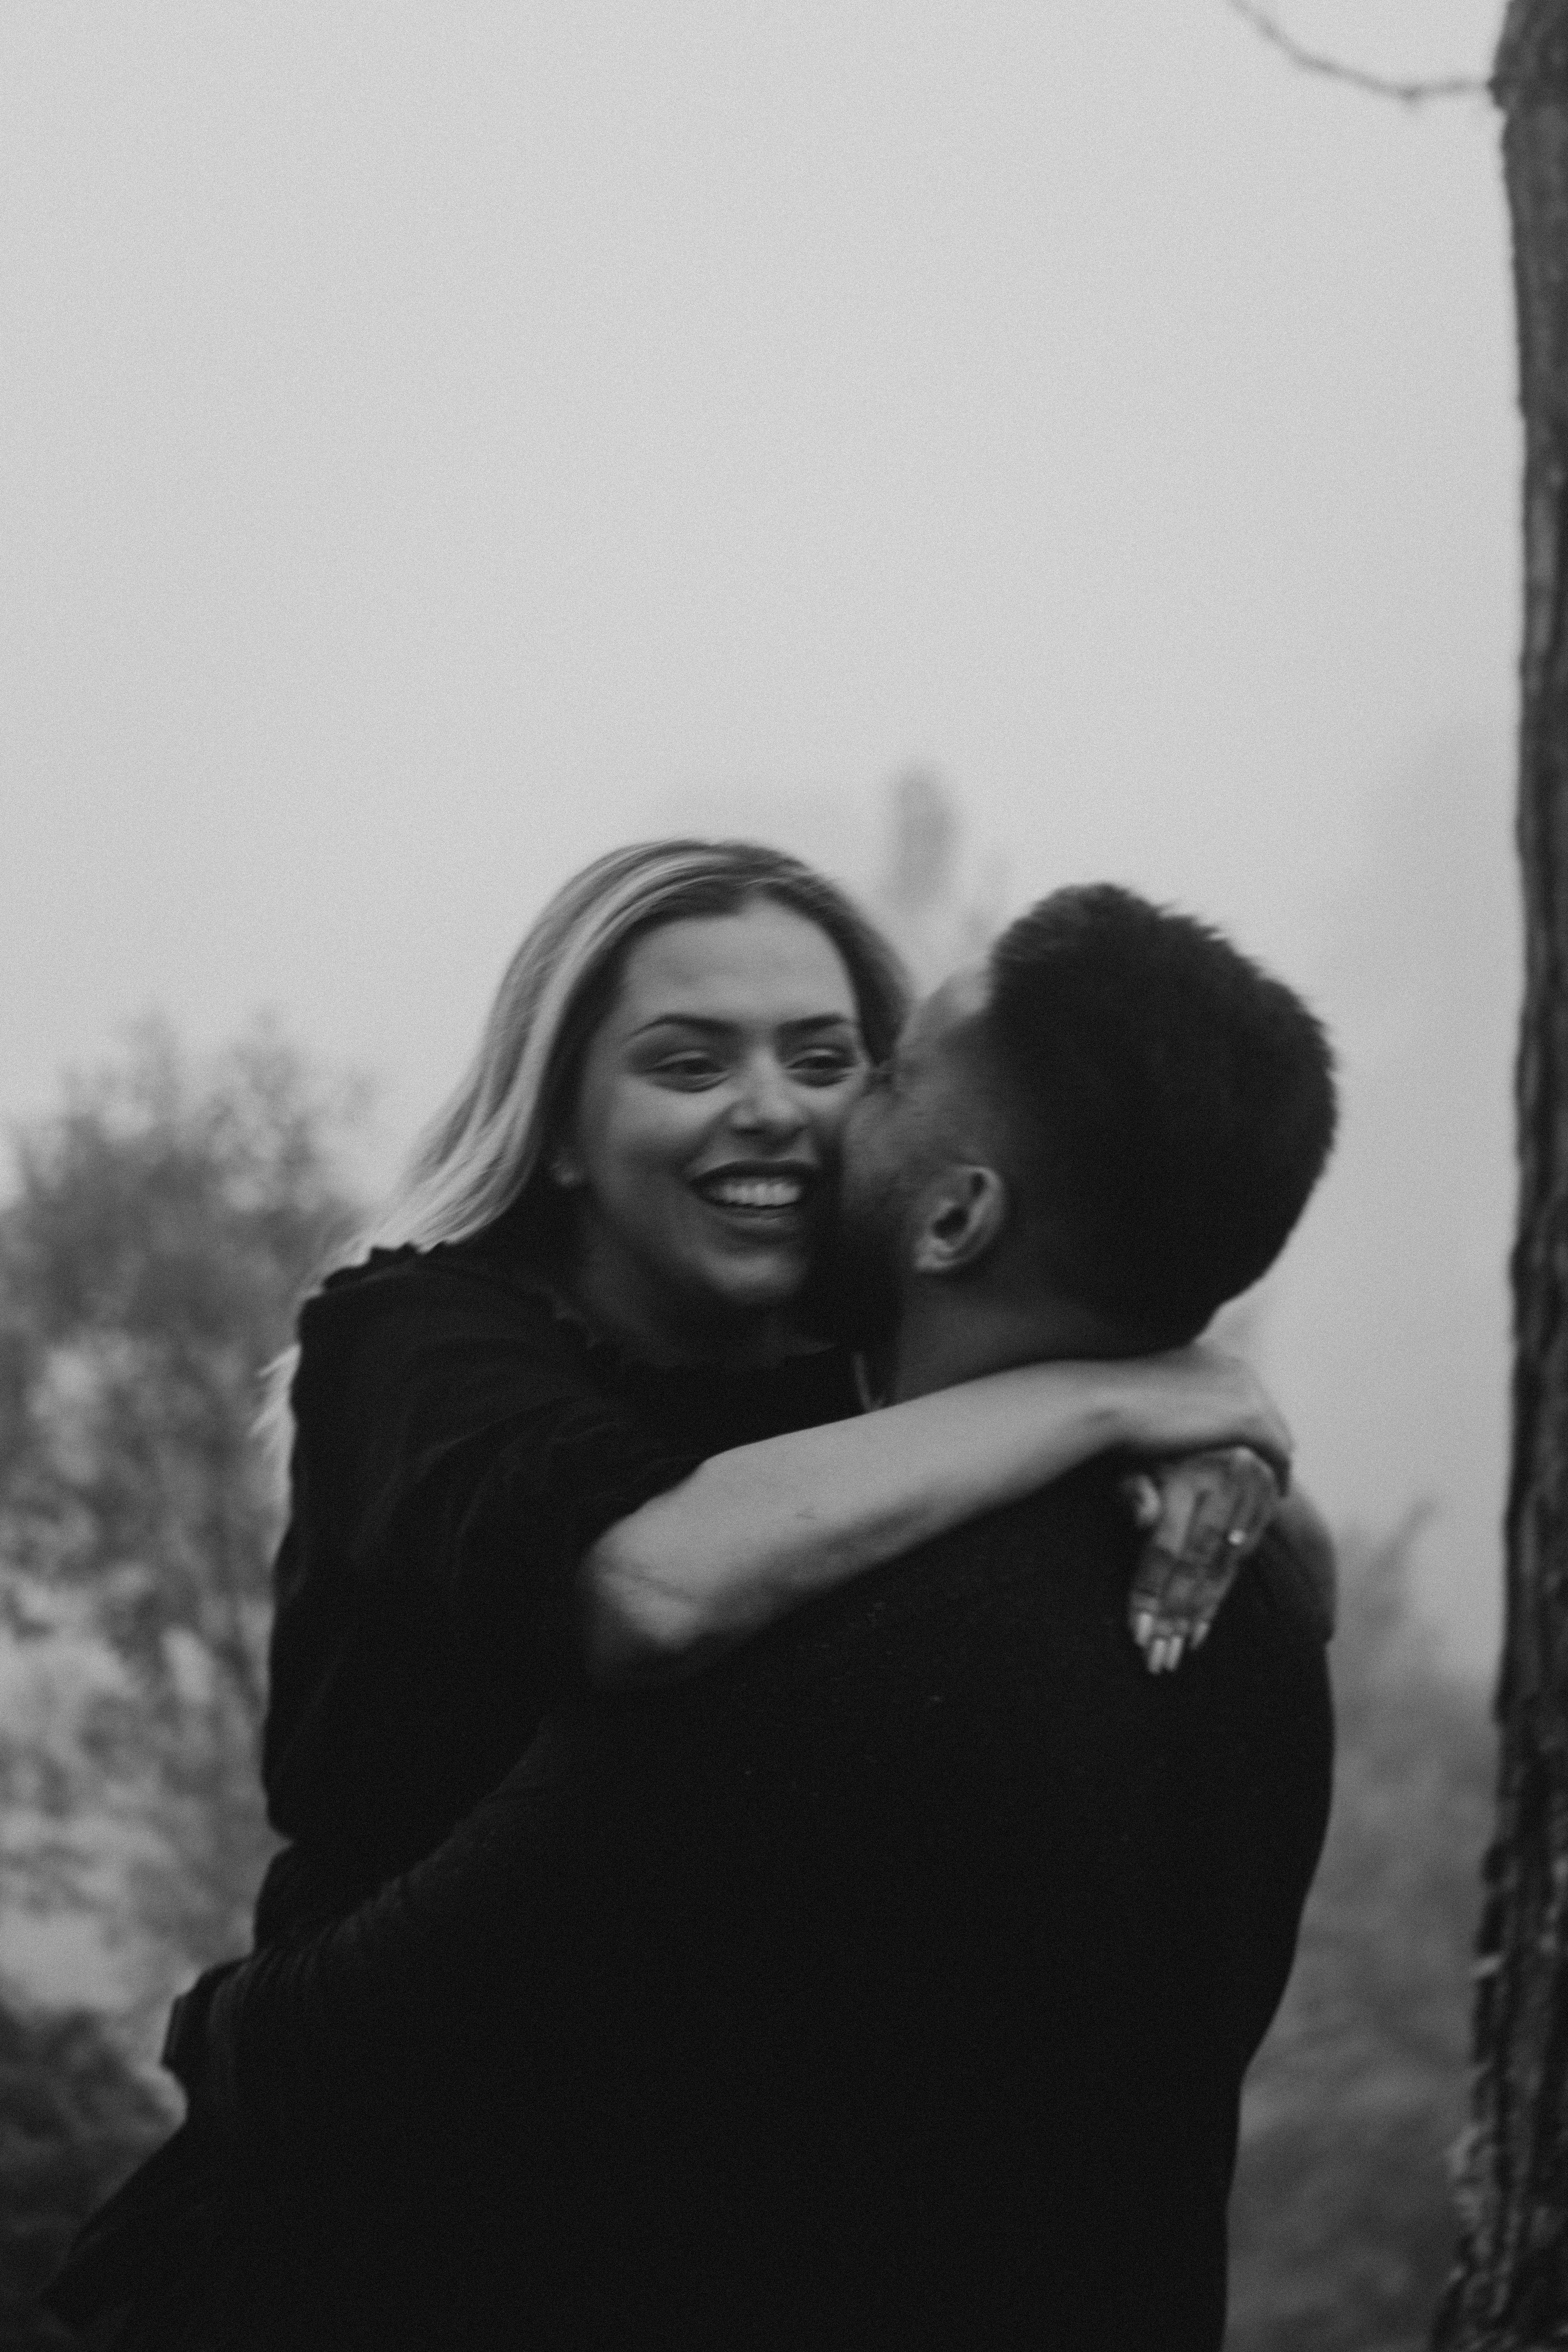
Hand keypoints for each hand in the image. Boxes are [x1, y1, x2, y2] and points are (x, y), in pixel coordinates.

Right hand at [1106, 1344, 1292, 1487]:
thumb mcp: (1146, 1393)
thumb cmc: (1110, 1401)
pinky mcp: (1248, 1419)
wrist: (1106, 1400)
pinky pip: (1278, 1451)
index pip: (1240, 1390)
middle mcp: (1231, 1365)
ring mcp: (1244, 1389)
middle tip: (1266, 1468)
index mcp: (1208, 1354)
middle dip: (1266, 1436)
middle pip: (1264, 1407)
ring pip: (1276, 1429)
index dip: (1241, 1419)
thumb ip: (1167, 1399)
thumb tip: (1165, 1412)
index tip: (1242, 1445)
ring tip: (1273, 1482)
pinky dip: (1279, 1472)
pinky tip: (1277, 1492)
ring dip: (1275, 1455)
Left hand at [1121, 1445, 1279, 1672]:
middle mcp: (1225, 1485)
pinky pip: (1237, 1566)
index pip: (1167, 1545)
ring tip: (1173, 1653)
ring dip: (1194, 1616)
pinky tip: (1196, 1631)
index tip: (1134, 1630)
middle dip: (1172, 1615)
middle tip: (1155, 1658)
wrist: (1206, 1422)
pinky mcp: (1264, 1509)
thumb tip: (1142, 1519)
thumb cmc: (1152, 1449)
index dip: (1149, 1589)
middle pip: (1195, 1565)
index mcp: (1188, 1473)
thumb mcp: (1134, 1461)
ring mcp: (1250, 1498)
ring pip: (1219, 1570)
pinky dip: (1216, 1600)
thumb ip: (1134, 1489)